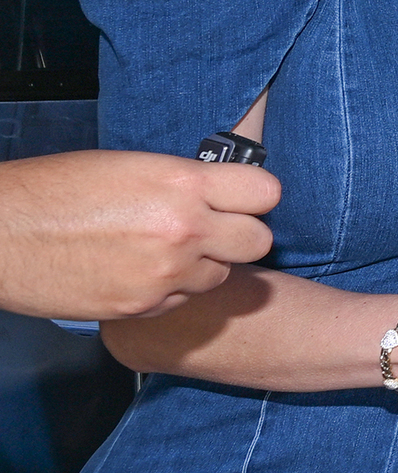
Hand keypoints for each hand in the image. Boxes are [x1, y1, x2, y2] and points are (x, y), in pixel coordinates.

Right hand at [0, 150, 277, 319]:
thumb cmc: (56, 191)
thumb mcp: (132, 167)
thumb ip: (185, 183)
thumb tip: (221, 194)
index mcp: (182, 183)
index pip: (266, 193)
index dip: (254, 197)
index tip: (243, 199)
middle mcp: (184, 228)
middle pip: (258, 241)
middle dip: (240, 235)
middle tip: (216, 229)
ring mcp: (166, 272)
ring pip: (222, 275)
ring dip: (204, 264)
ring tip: (166, 251)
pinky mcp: (144, 306)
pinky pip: (184, 298)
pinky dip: (172, 289)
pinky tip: (141, 271)